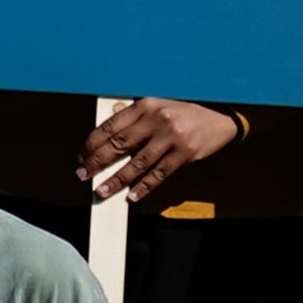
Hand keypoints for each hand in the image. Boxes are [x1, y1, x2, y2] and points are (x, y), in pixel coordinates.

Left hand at [79, 98, 241, 202]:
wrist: (221, 116)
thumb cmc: (183, 112)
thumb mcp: (157, 107)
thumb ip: (134, 121)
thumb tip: (105, 143)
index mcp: (144, 106)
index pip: (110, 127)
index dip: (91, 144)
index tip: (81, 156)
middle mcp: (156, 120)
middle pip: (119, 145)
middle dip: (97, 162)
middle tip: (82, 174)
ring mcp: (171, 138)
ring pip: (137, 163)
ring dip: (117, 179)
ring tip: (101, 191)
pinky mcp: (185, 154)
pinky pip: (159, 174)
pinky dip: (144, 187)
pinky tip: (132, 196)